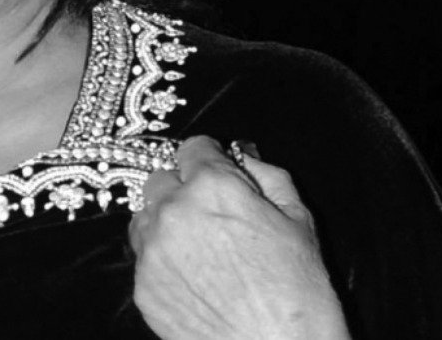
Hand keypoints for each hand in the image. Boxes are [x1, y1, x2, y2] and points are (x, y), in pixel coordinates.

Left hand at [128, 136, 350, 339]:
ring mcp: (152, 251)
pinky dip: (164, 263)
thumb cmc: (297, 293)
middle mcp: (174, 211)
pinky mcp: (143, 286)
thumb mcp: (298, 220)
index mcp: (212, 187)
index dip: (209, 158)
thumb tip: (244, 157)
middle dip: (183, 190)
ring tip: (201, 252)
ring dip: (166, 224)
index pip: (194, 148)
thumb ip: (267, 175)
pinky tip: (195, 281)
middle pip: (162, 180)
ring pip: (146, 219)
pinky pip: (145, 259)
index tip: (215, 168)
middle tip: (211, 216)